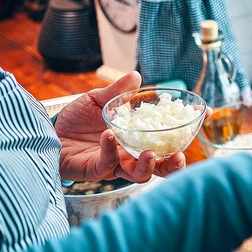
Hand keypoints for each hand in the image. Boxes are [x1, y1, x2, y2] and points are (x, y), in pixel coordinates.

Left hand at [53, 71, 186, 182]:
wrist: (46, 132)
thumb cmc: (74, 119)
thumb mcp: (97, 100)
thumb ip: (117, 91)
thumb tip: (137, 77)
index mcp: (137, 138)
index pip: (168, 138)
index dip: (187, 129)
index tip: (204, 114)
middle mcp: (130, 154)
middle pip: (160, 166)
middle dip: (173, 165)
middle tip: (179, 155)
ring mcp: (113, 164)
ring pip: (138, 174)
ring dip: (147, 165)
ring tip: (150, 153)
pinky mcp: (94, 169)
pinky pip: (107, 164)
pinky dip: (111, 149)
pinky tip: (109, 135)